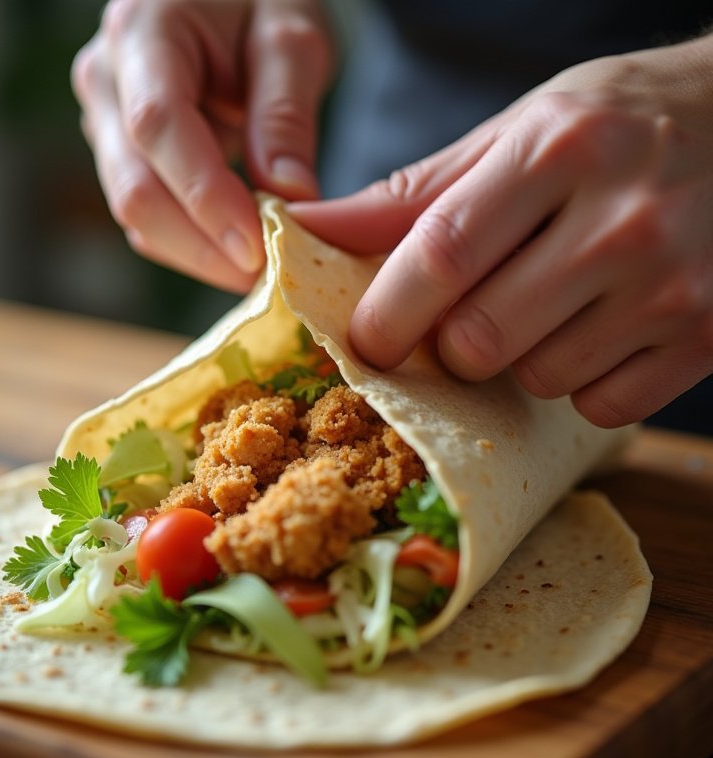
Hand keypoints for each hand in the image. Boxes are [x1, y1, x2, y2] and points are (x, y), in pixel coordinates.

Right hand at [72, 0, 332, 292]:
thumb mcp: (291, 37)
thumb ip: (285, 115)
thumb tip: (288, 199)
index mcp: (144, 33)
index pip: (160, 129)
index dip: (205, 198)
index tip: (256, 250)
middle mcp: (107, 80)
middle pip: (136, 189)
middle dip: (203, 248)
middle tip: (267, 279)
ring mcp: (106, 121)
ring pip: (138, 213)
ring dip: (198, 254)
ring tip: (259, 270)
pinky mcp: (121, 153)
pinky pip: (148, 214)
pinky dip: (191, 243)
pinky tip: (235, 250)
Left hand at [290, 35, 712, 426]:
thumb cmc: (615, 127)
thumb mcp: (515, 135)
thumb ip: (411, 194)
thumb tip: (308, 228)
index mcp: (557, 151)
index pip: (441, 253)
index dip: (386, 312)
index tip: (362, 341)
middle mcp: (622, 221)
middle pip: (480, 339)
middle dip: (452, 345)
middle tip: (470, 314)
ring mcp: (672, 287)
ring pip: (538, 379)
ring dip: (521, 360)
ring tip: (553, 305)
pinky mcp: (706, 338)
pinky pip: (601, 405)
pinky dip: (582, 382)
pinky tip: (600, 329)